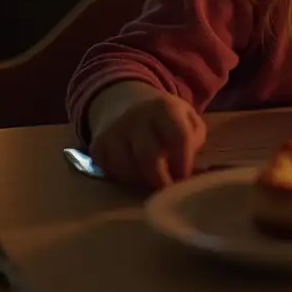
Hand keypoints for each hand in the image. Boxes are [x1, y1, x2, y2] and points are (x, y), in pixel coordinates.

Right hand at [90, 90, 206, 189]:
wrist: (123, 102)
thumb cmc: (164, 118)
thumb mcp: (187, 118)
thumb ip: (194, 139)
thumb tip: (194, 169)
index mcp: (165, 107)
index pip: (179, 137)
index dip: (184, 162)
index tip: (185, 178)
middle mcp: (136, 117)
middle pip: (148, 157)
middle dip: (160, 179)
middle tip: (167, 190)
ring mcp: (114, 131)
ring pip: (127, 168)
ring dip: (141, 180)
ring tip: (151, 178)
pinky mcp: (97, 145)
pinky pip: (110, 172)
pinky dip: (123, 178)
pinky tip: (133, 172)